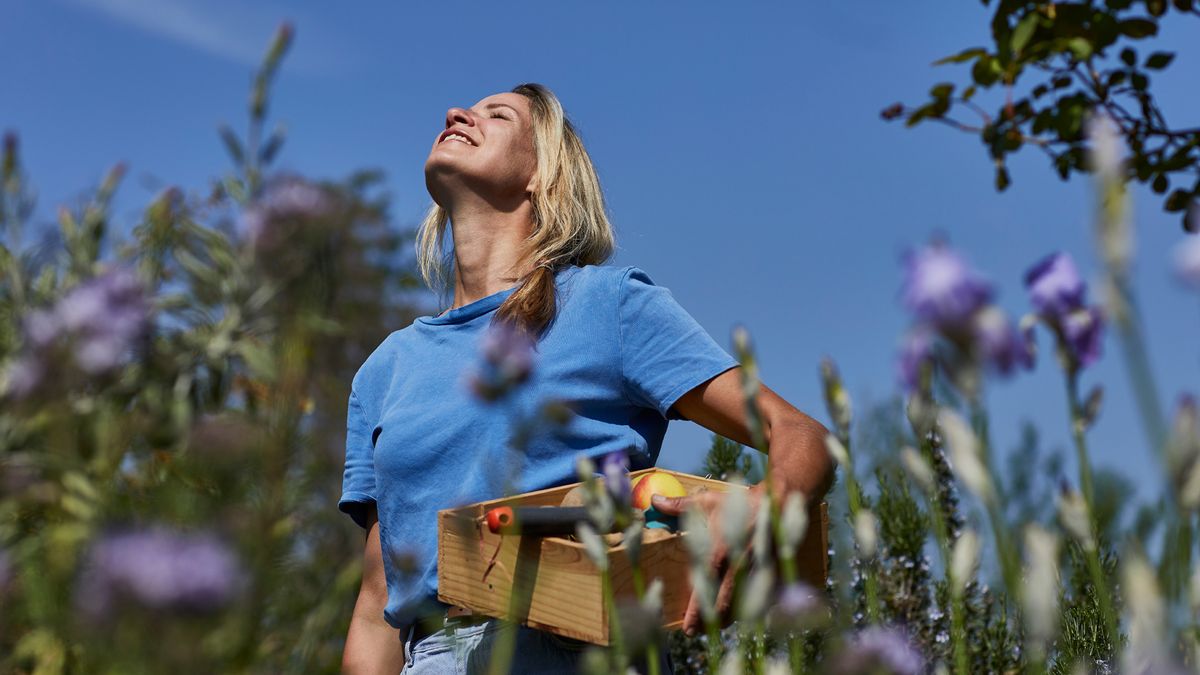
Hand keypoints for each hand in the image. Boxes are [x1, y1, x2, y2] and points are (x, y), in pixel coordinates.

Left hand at [651, 489, 759, 635]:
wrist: (777, 503)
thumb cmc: (738, 503)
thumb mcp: (707, 503)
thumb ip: (679, 506)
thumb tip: (655, 501)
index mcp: (720, 551)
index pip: (705, 589)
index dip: (696, 612)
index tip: (687, 628)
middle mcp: (739, 565)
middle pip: (724, 605)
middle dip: (710, 623)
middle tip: (697, 632)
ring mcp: (758, 572)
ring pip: (743, 607)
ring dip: (728, 620)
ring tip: (716, 625)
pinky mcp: (773, 575)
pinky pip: (762, 601)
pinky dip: (751, 610)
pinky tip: (741, 613)